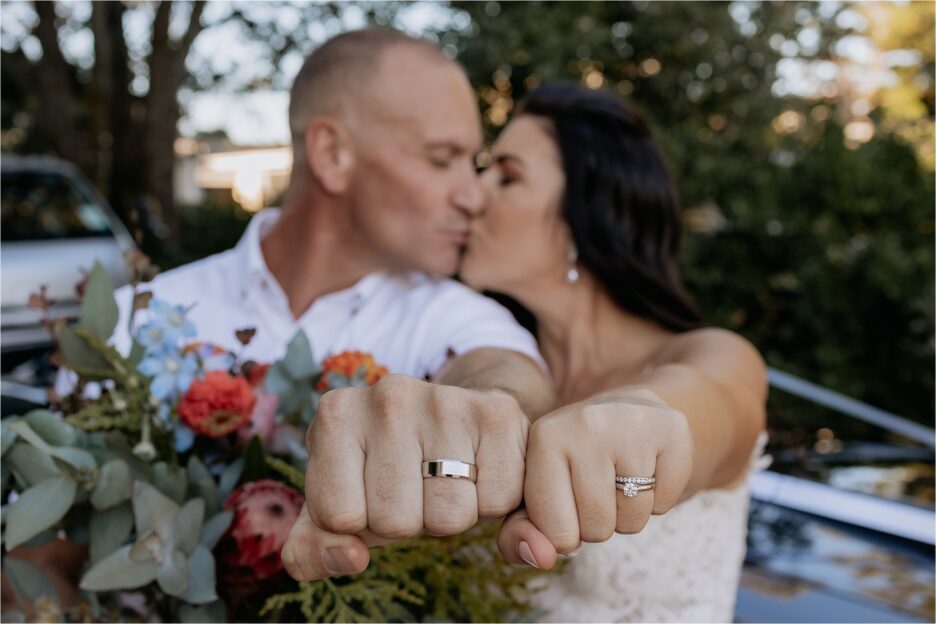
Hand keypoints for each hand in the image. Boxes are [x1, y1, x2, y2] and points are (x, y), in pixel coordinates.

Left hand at [282, 374, 529, 579]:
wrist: (454, 417)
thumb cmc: (381, 472)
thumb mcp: (332, 507)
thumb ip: (310, 550)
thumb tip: (350, 558)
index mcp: (336, 414)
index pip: (339, 518)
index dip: (359, 522)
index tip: (369, 492)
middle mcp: (388, 396)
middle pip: (396, 521)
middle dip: (408, 522)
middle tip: (413, 488)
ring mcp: (445, 400)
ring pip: (449, 517)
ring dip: (449, 515)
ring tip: (444, 479)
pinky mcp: (498, 412)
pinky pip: (498, 501)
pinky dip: (490, 503)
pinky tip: (477, 470)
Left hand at [496, 389, 692, 567]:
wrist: (623, 413)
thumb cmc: (571, 464)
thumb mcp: (534, 492)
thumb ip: (517, 533)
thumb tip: (540, 557)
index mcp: (544, 437)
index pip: (556, 532)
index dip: (565, 533)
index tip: (566, 504)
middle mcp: (586, 423)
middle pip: (597, 527)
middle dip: (598, 524)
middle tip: (597, 488)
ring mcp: (631, 422)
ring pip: (632, 519)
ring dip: (627, 515)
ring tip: (620, 479)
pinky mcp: (671, 428)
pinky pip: (665, 504)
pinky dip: (657, 501)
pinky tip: (646, 469)